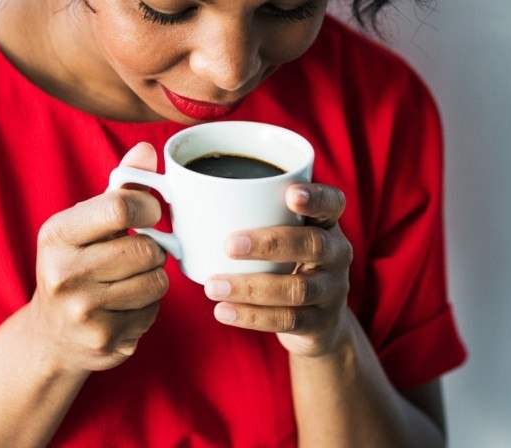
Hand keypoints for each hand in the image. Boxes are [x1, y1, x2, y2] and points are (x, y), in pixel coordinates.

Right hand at [26, 143, 169, 372]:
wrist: (50, 336)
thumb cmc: (73, 266)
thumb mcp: (84, 224)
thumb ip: (118, 188)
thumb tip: (148, 150)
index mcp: (57, 235)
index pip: (118, 208)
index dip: (146, 208)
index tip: (149, 214)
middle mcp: (64, 274)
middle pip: (146, 249)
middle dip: (152, 249)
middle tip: (138, 253)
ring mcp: (84, 313)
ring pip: (157, 282)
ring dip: (153, 278)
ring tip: (130, 279)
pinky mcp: (106, 342)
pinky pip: (153, 312)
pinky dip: (147, 307)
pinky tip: (123, 306)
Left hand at [202, 183, 353, 357]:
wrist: (318, 320)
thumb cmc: (284, 261)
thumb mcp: (281, 233)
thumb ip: (250, 212)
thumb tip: (174, 186)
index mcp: (325, 224)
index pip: (332, 203)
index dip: (316, 197)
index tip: (290, 193)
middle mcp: (336, 254)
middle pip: (313, 245)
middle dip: (270, 243)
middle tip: (229, 245)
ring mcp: (331, 291)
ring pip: (297, 288)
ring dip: (250, 287)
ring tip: (212, 286)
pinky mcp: (319, 324)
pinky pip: (287, 320)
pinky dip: (251, 316)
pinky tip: (222, 310)